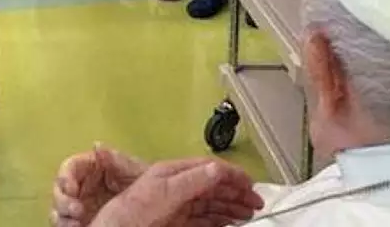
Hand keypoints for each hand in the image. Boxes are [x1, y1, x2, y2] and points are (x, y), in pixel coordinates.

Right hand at [51, 146, 147, 226]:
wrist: (160, 209)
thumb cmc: (146, 185)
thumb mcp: (133, 170)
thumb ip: (115, 159)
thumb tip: (96, 145)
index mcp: (92, 168)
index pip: (70, 167)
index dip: (66, 176)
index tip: (71, 188)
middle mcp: (82, 186)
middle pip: (60, 189)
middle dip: (63, 201)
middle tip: (77, 211)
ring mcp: (80, 204)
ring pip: (59, 208)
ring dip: (63, 216)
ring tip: (76, 224)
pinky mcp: (81, 221)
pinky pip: (65, 222)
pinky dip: (67, 225)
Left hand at [89, 158, 264, 226]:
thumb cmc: (134, 209)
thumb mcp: (166, 191)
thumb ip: (193, 180)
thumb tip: (217, 169)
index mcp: (175, 172)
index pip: (210, 168)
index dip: (232, 175)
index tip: (250, 184)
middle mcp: (178, 187)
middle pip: (214, 186)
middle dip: (237, 193)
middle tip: (255, 202)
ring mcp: (179, 205)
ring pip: (212, 204)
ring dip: (232, 207)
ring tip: (248, 213)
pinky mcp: (179, 222)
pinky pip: (206, 219)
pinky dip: (221, 220)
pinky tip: (230, 222)